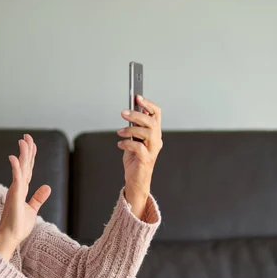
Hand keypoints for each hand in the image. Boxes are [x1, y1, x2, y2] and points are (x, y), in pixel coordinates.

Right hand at [0, 134, 51, 259]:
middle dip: (26, 150)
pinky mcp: (14, 196)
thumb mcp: (32, 210)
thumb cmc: (18, 226)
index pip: (27, 169)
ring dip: (22, 154)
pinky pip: (16, 179)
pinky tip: (14, 158)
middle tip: (27, 136)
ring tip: (23, 141)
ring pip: (20, 168)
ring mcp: (15, 190)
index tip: (31, 144)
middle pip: (23, 165)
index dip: (30, 156)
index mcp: (22, 189)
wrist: (9, 238)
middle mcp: (17, 187)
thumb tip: (47, 187)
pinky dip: (15, 168)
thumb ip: (38, 198)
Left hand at [117, 96, 162, 216]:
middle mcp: (156, 140)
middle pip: (151, 121)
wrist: (136, 181)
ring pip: (148, 132)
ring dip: (131, 129)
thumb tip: (129, 112)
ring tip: (120, 132)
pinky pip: (139, 147)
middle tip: (123, 112)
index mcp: (154, 133)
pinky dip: (127, 143)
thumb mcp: (133, 140)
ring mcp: (153, 150)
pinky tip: (120, 144)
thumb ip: (133, 128)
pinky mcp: (146, 159)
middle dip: (137, 114)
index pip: (156, 114)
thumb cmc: (135, 160)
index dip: (148, 104)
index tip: (137, 97)